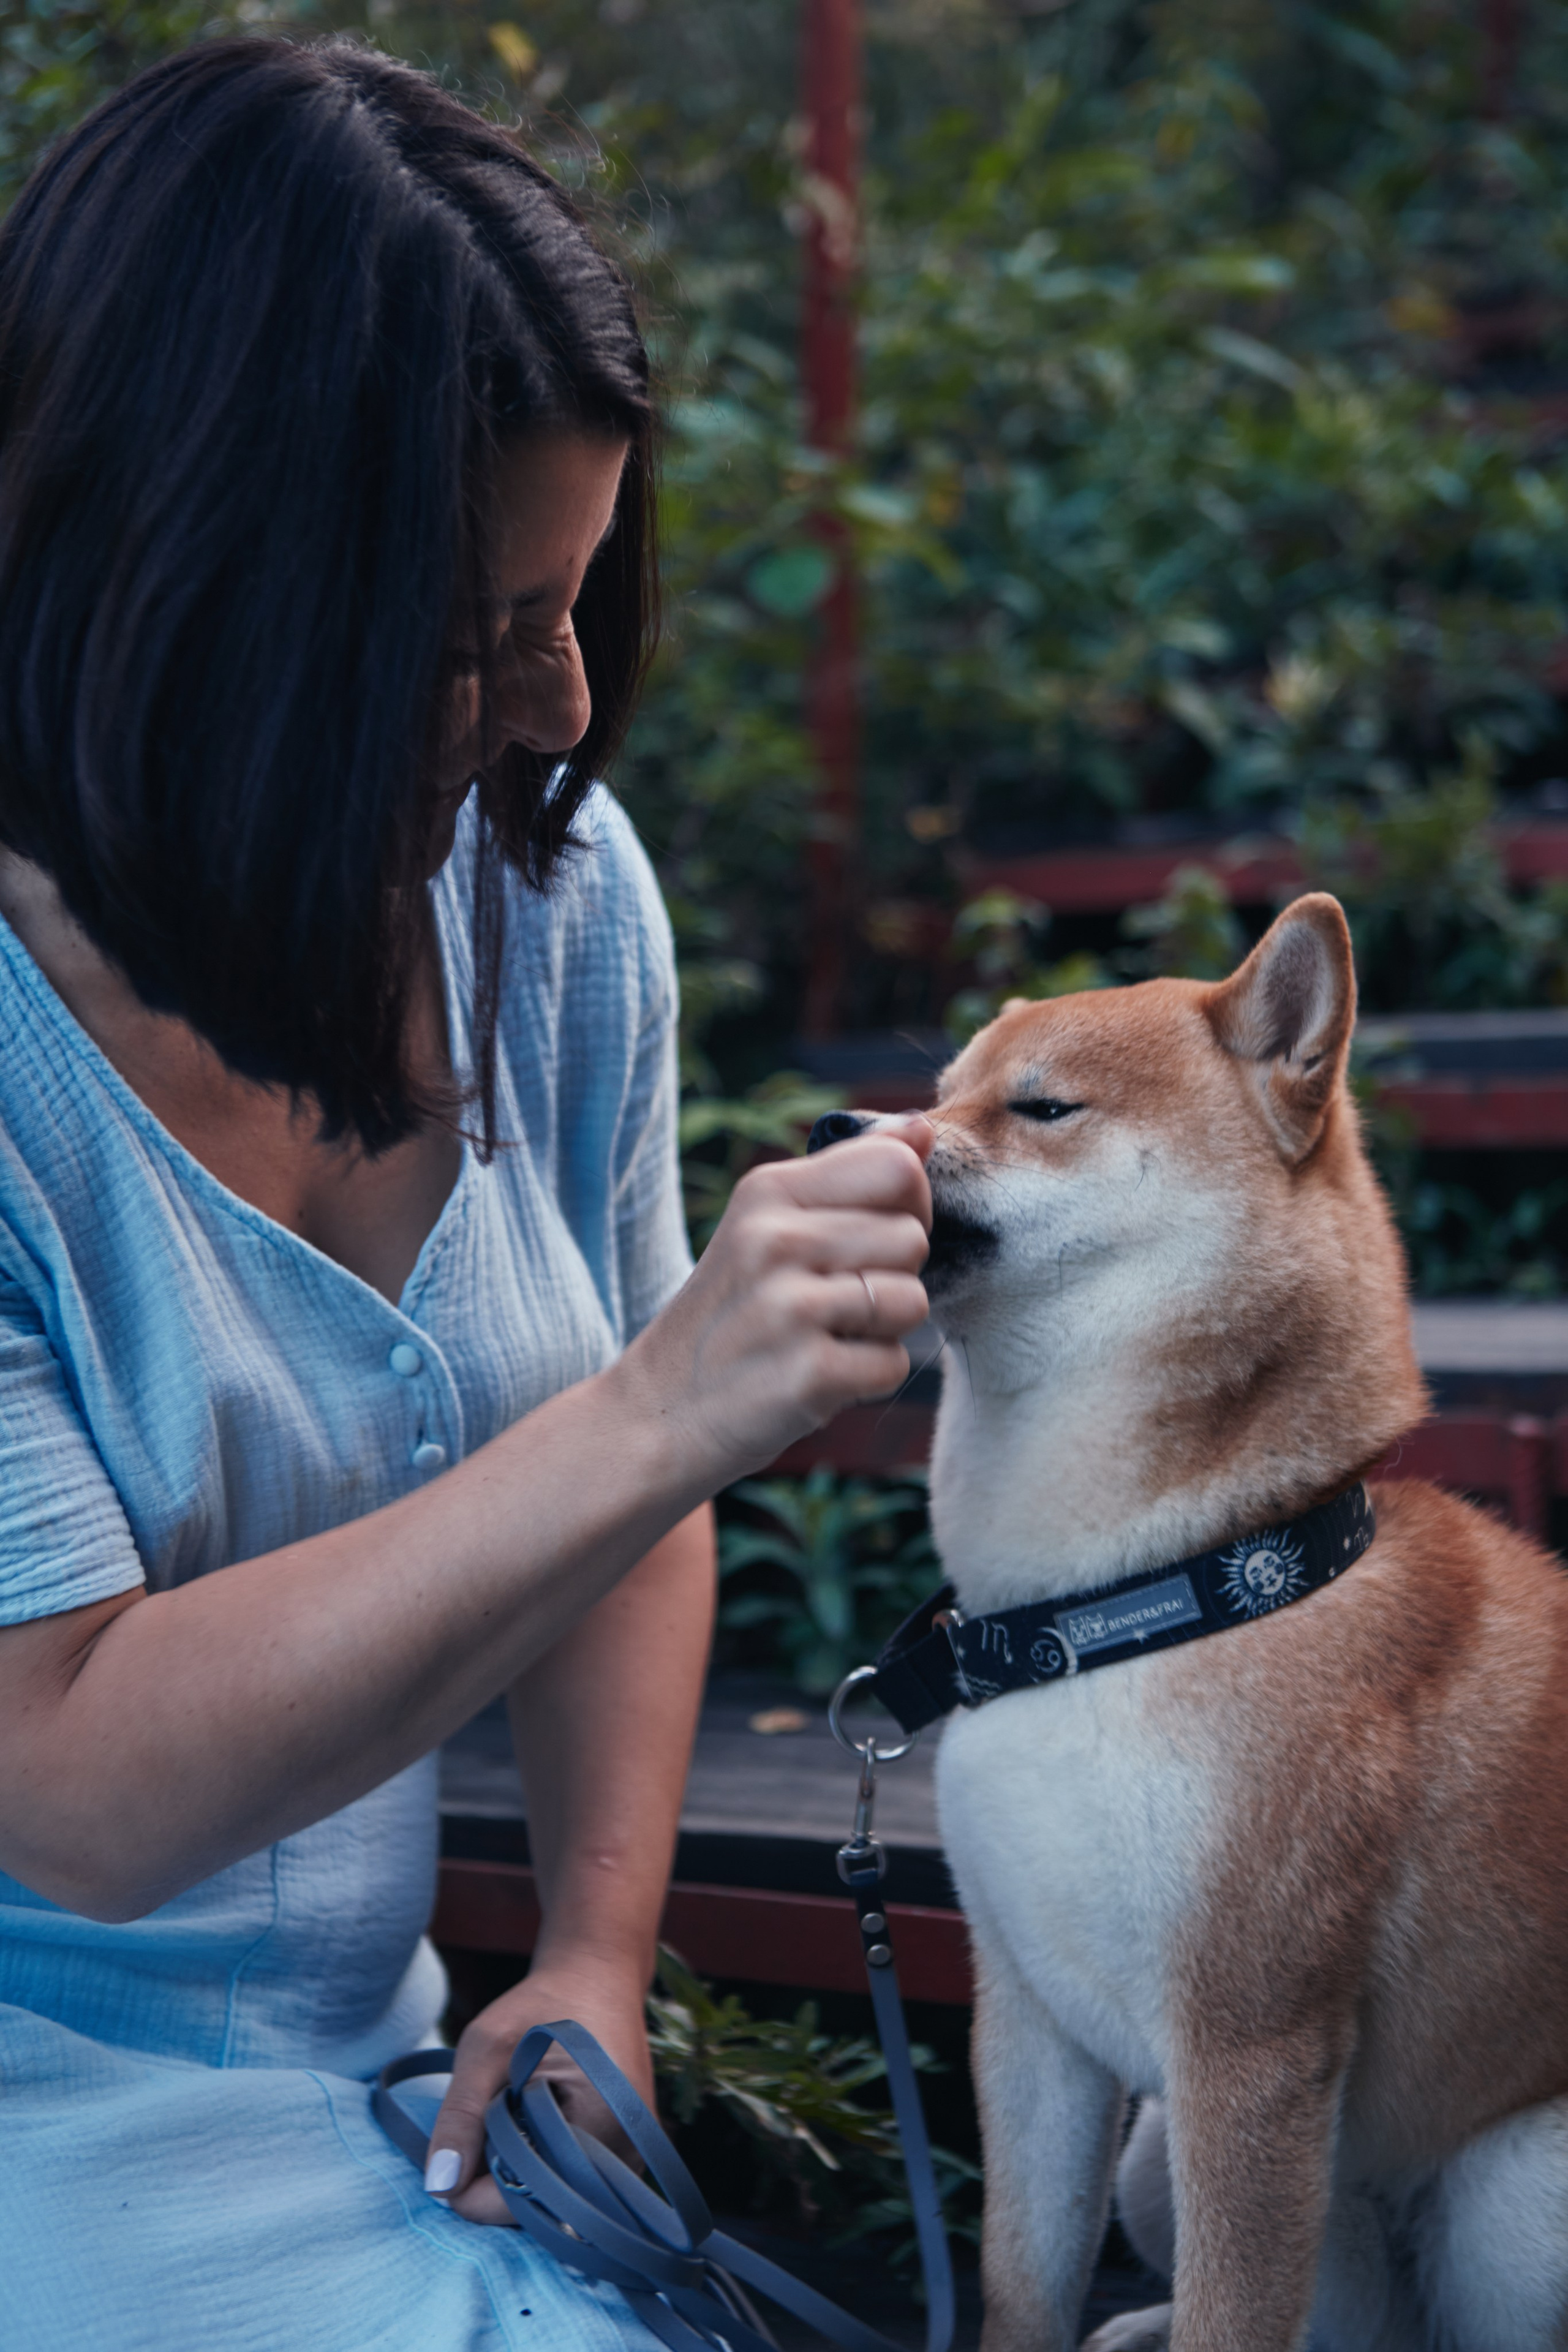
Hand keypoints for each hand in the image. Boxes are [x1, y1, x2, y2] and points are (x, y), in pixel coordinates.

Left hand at [421, 1951, 654, 2226]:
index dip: (473, 2190)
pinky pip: (570, 2182)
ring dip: (520, 2173)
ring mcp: (631, 2158)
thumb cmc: (544, 2005)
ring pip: (554, 2199)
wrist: (597, 1976)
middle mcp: (628, 2156)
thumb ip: (461, 2116)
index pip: (523, 2201)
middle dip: (497, 2180)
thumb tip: (439, 2186)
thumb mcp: (487, 2046)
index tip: (448, 2156)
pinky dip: (540, 2164)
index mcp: (602, 2127)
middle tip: (480, 2127)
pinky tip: (530, 2126)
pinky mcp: (625, 2154)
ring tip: (509, 2119)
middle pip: (539, 2207)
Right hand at [618, 1113, 933, 1486]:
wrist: (659, 1412)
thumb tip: (921, 1129)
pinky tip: (818, 1375)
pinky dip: (867, 1379)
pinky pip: (893, 1363)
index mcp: (768, 1191)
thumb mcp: (766, 1225)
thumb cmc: (731, 1313)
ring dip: (883, 1330)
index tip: (866, 1236)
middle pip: (912, 1237)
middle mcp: (775, 1240)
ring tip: (824, 1337)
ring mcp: (790, 1309)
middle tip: (831, 1301)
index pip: (897, 1166)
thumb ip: (846, 1174)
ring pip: (912, 1300)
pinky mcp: (808, 1374)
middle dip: (890, 1275)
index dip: (906, 1205)